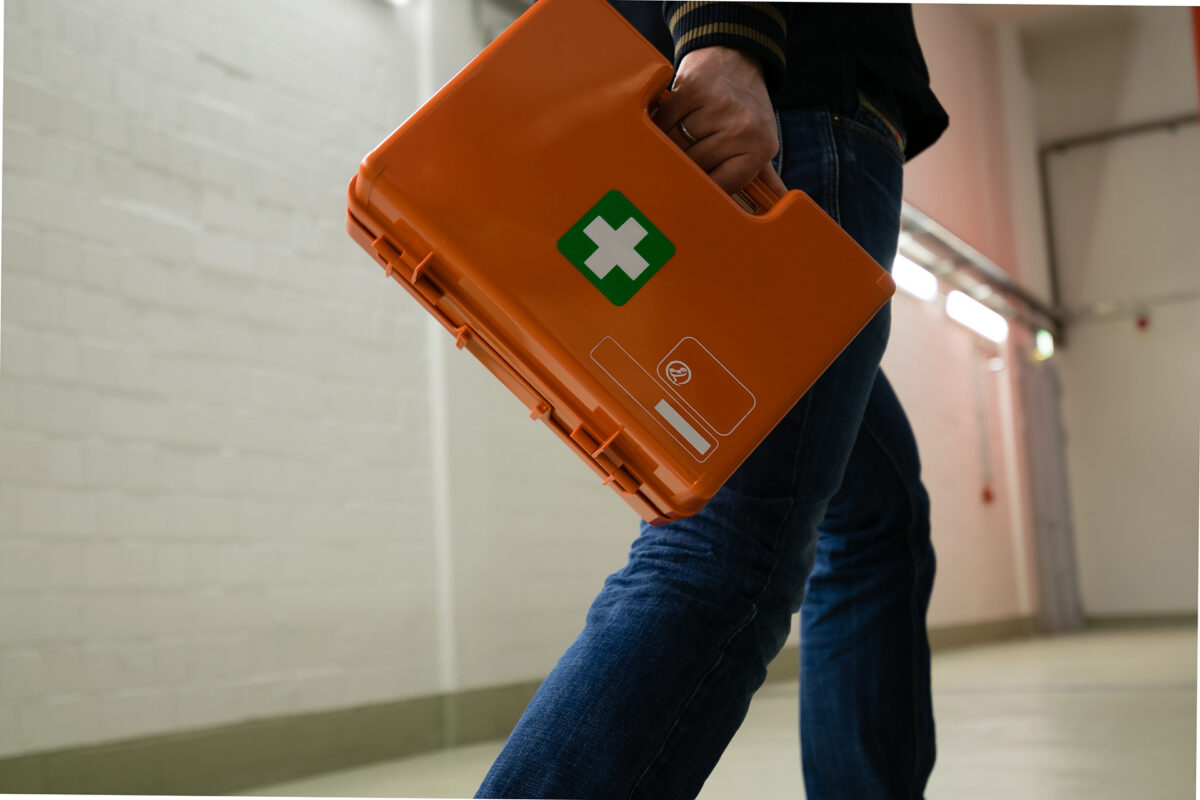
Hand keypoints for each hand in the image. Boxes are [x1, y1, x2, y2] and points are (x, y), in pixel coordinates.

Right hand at [655, 46, 787, 197]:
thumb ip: (764, 179)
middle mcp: (743, 127)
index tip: (695, 186)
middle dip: (685, 164)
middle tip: (690, 150)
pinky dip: (662, 122)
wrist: (735, 56)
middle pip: (694, 166)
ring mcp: (718, 105)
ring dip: (670, 143)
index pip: (721, 186)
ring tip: (684, 131)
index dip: (703, 188)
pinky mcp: (693, 87)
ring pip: (675, 145)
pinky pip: (664, 121)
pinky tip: (674, 116)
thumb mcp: (760, 142)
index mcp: (761, 147)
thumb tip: (774, 207)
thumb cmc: (745, 109)